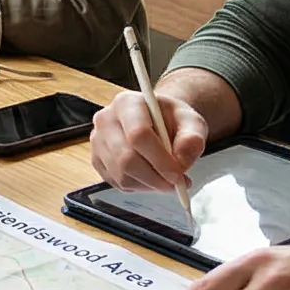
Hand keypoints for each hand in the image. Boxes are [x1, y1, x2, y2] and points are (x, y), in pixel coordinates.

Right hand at [88, 84, 208, 193]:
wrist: (157, 122)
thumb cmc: (171, 120)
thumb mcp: (191, 122)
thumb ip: (192, 138)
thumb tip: (182, 161)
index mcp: (127, 103)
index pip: (138, 134)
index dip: (160, 159)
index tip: (178, 175)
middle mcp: (106, 120)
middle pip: (126, 159)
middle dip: (155, 178)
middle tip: (176, 184)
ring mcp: (98, 141)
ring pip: (122, 175)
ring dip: (149, 185)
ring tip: (167, 179)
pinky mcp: (97, 160)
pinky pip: (118, 183)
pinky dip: (140, 187)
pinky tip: (152, 178)